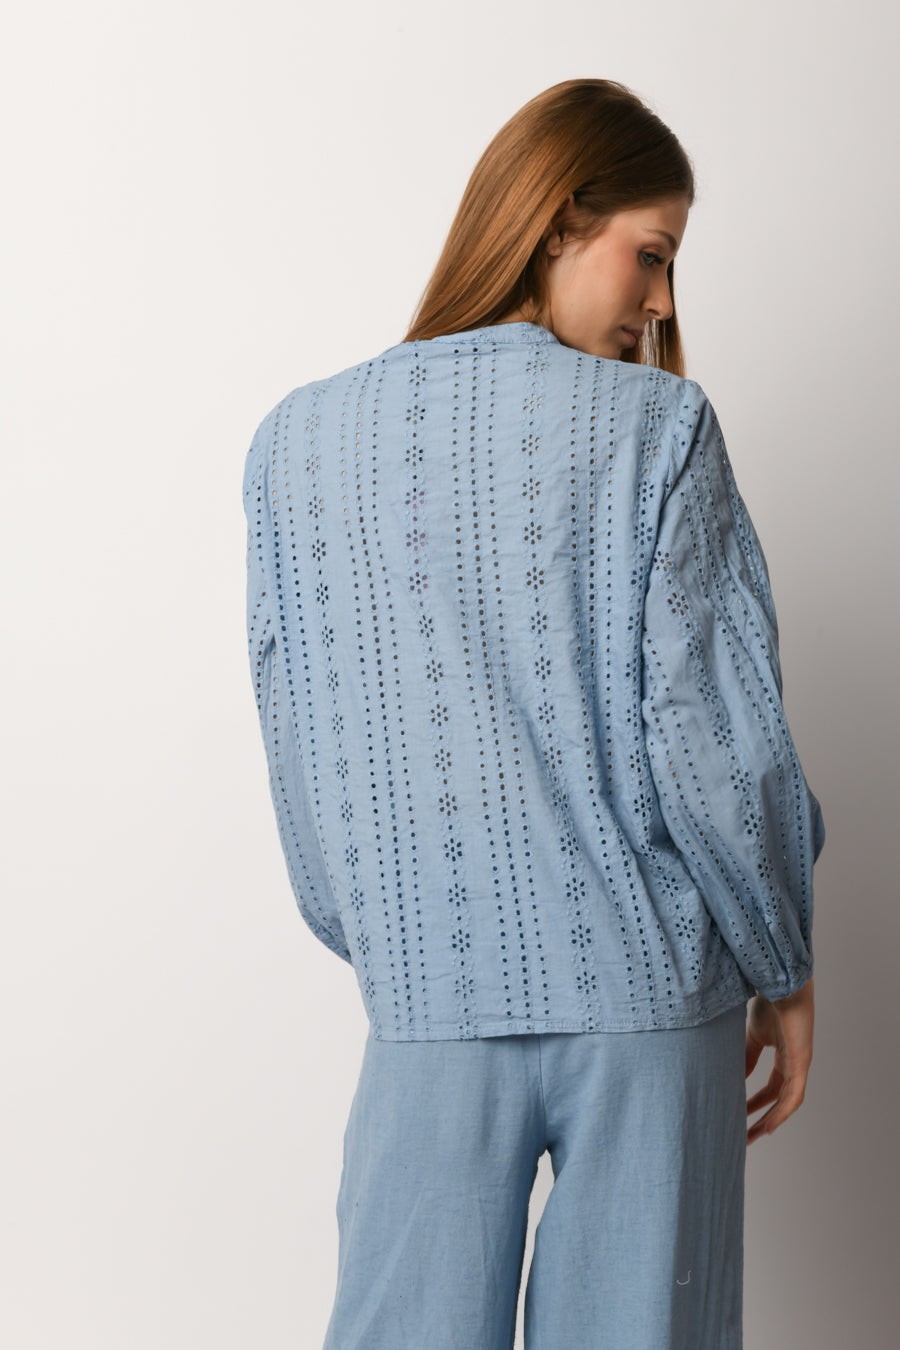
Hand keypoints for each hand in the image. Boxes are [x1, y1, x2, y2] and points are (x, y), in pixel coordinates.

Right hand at [744, 977, 813, 1144]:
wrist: (780, 984)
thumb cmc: (769, 1001)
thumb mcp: (752, 1035)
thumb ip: (746, 1056)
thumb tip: (733, 1077)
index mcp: (783, 1055)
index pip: (771, 1087)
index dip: (756, 1102)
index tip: (739, 1114)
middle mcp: (794, 1063)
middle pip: (778, 1099)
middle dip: (761, 1118)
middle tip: (745, 1135)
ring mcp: (800, 1063)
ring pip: (786, 1102)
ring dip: (770, 1120)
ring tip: (752, 1136)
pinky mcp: (802, 1062)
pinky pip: (794, 1095)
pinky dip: (782, 1112)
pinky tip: (769, 1126)